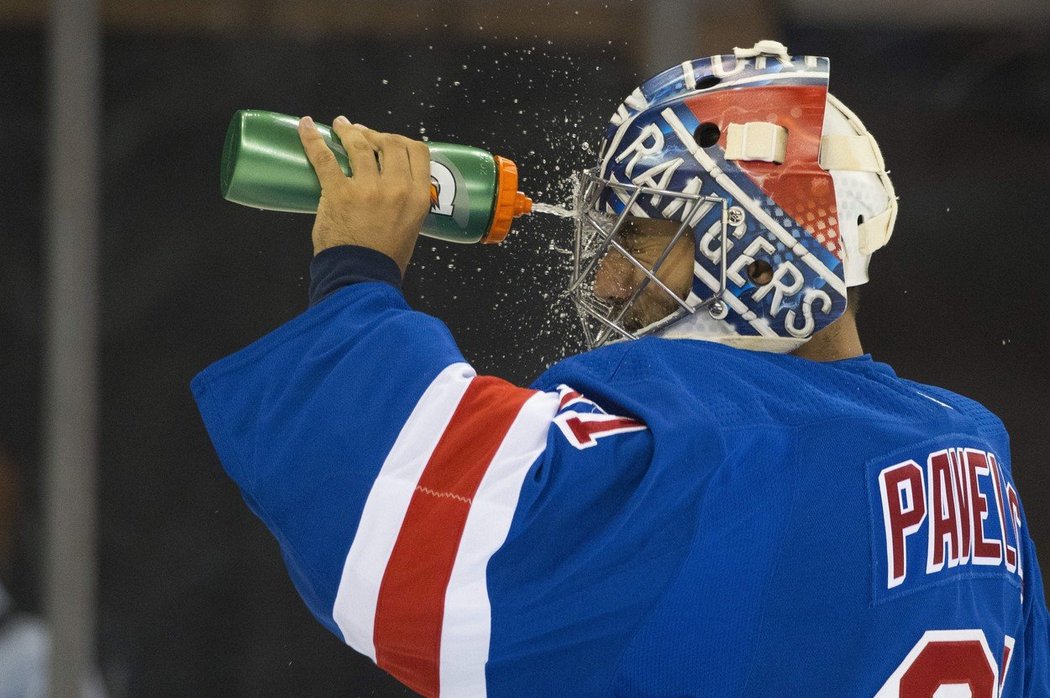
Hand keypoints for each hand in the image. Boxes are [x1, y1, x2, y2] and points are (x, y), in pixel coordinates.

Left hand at [297, 115, 431, 273]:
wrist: (362, 278)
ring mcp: (367, 189)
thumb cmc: (385, 259)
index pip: (418, 151)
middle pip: (390, 142)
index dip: (402, 140)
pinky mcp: (338, 193)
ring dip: (349, 130)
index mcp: (418, 196)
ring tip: (340, 125)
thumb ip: (405, 204)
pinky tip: (306, 127)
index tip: (388, 141)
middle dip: (375, 133)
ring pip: (359, 144)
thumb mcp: (410, 227)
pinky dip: (313, 139)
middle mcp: (397, 188)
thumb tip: (389, 187)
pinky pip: (324, 158)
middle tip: (362, 134)